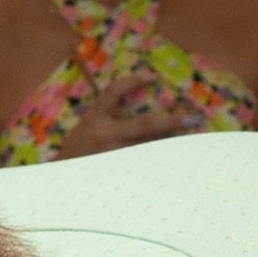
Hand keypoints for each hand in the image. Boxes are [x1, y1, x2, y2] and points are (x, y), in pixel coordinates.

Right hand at [63, 73, 207, 158]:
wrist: (62, 180)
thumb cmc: (78, 149)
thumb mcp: (89, 125)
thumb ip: (110, 115)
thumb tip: (142, 108)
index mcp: (96, 118)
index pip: (114, 92)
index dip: (132, 82)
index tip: (151, 77)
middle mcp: (107, 135)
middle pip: (146, 125)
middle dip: (173, 121)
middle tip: (195, 118)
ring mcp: (115, 155)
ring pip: (151, 147)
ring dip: (172, 143)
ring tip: (192, 139)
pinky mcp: (119, 172)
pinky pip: (146, 164)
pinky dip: (160, 160)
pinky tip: (175, 159)